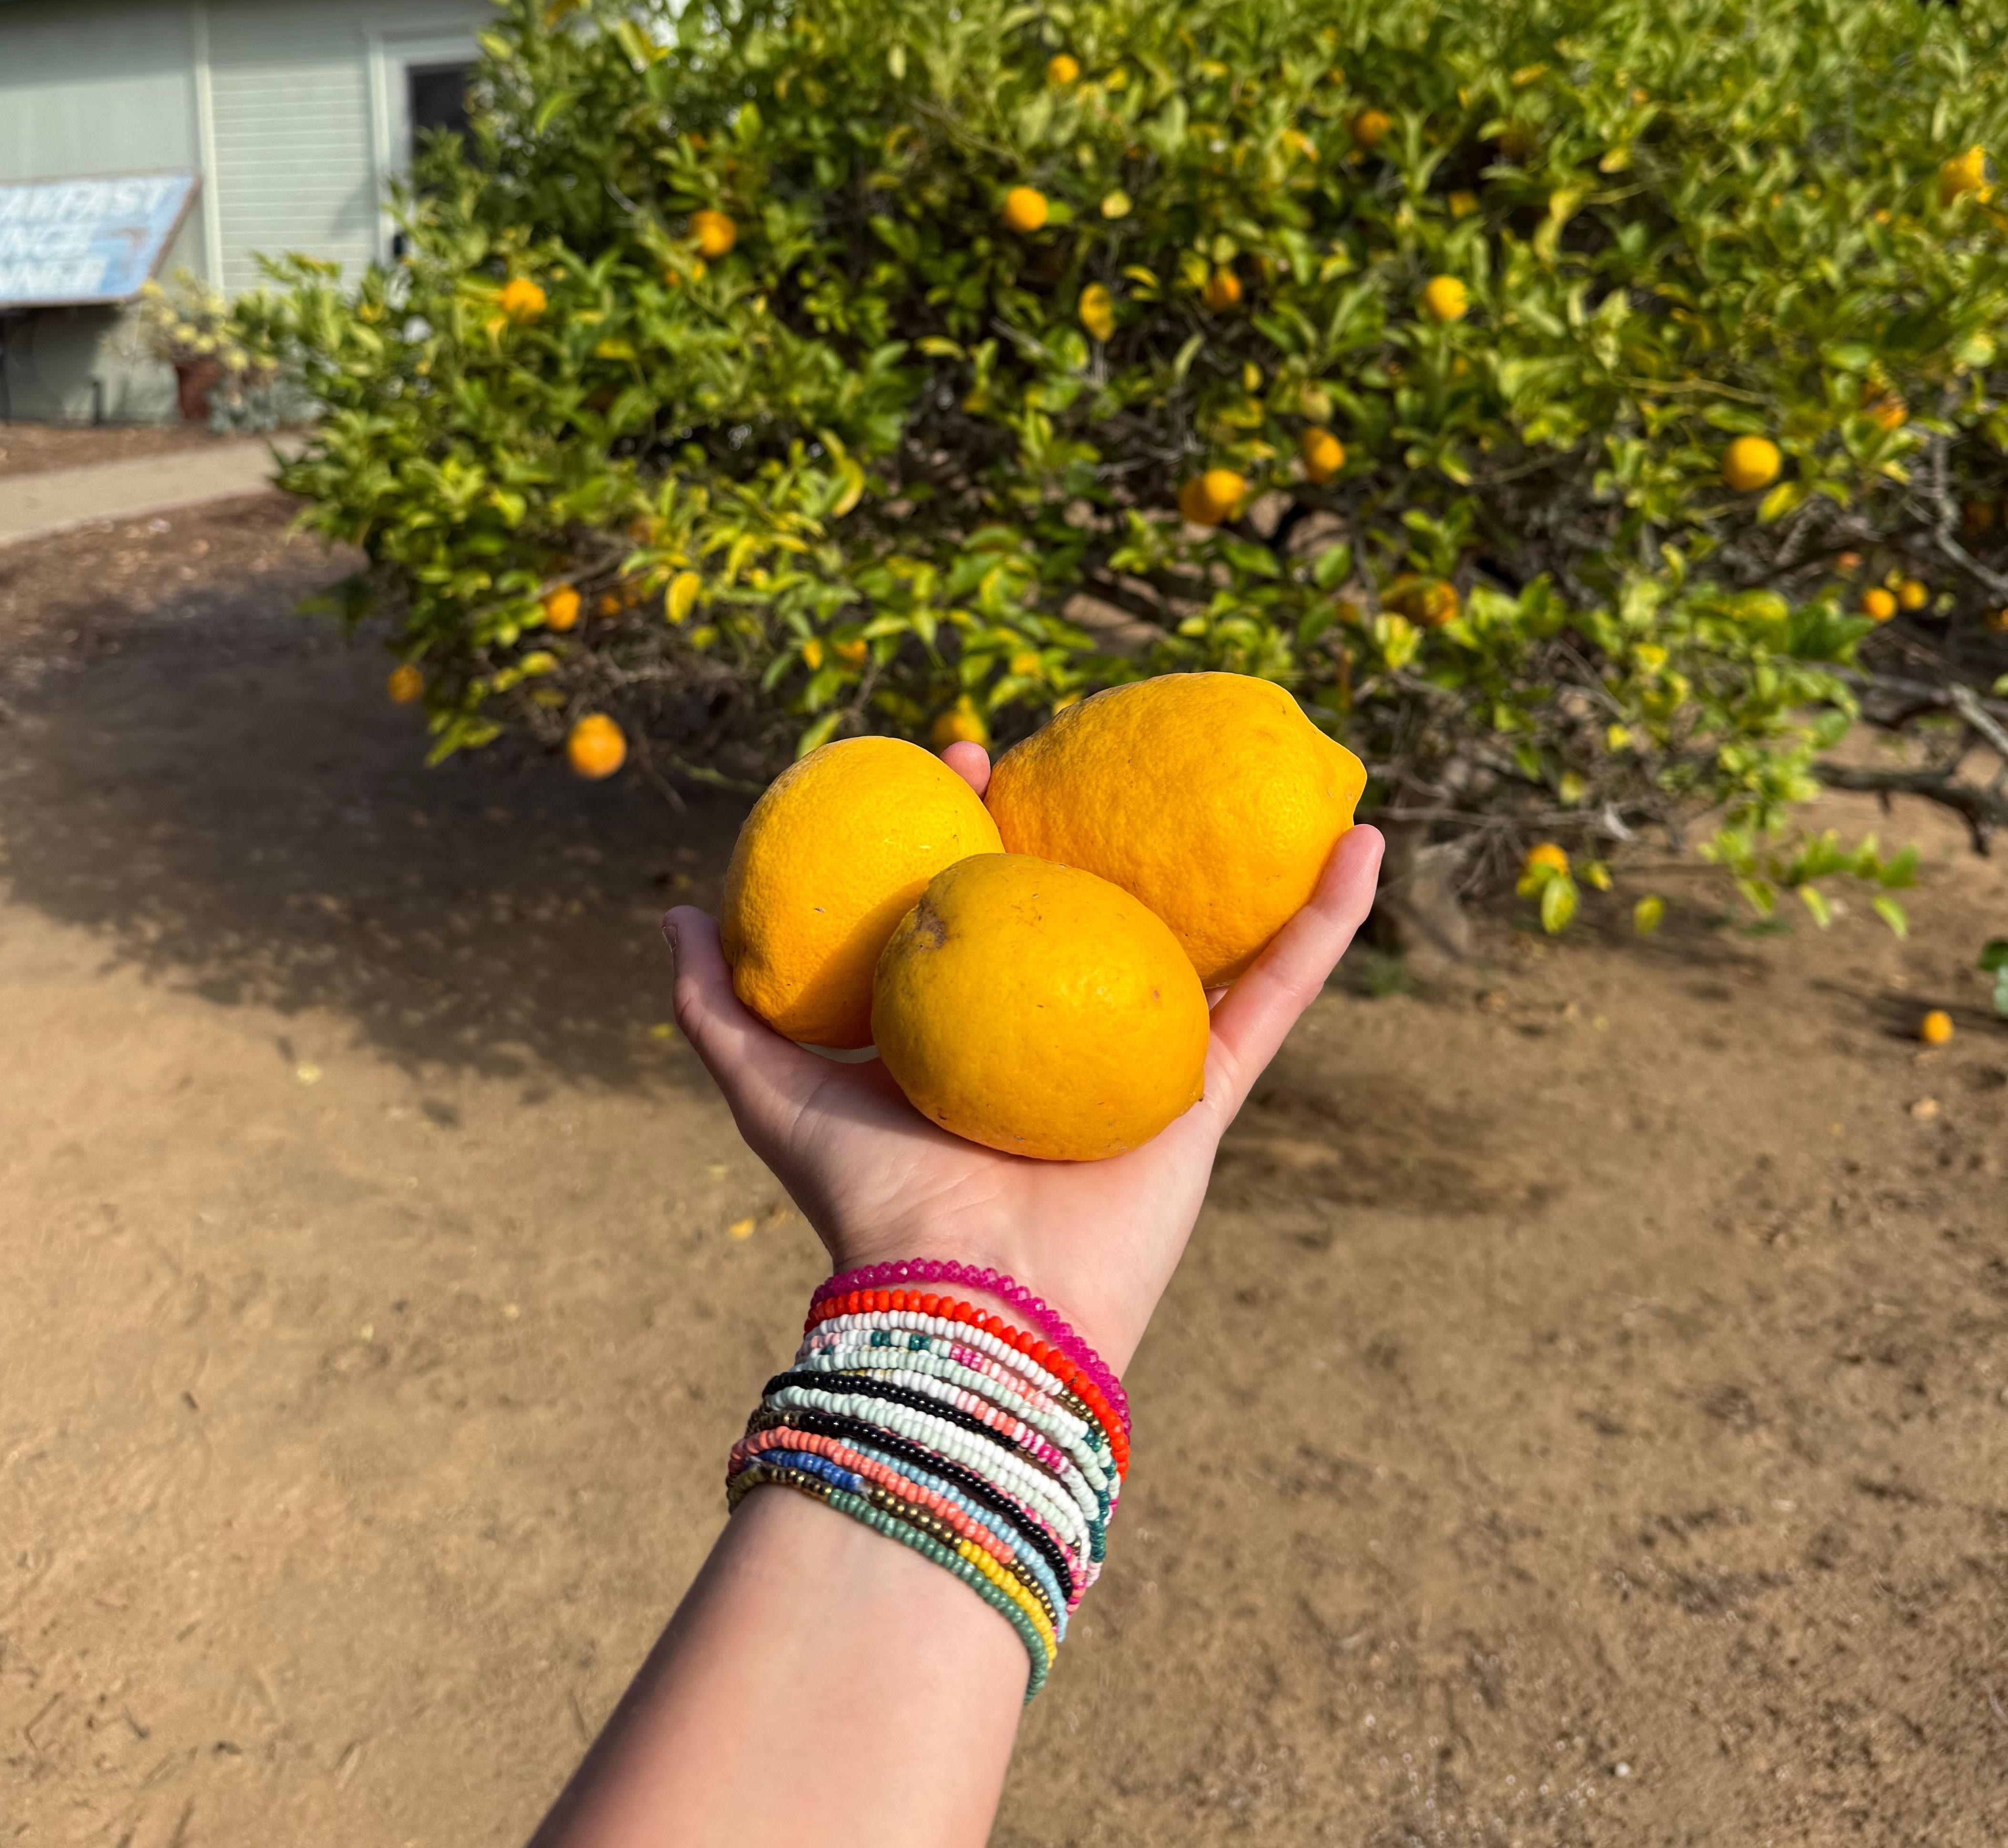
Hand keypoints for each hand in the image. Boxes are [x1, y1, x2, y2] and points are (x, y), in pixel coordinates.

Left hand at [665, 743, 1382, 1379]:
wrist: (963, 1301)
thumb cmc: (867, 1199)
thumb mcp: (770, 1086)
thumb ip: (717, 1008)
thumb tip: (672, 918)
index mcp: (977, 1022)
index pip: (985, 891)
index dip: (977, 814)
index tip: (961, 752)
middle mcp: (1062, 1030)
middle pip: (1100, 897)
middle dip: (1103, 811)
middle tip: (1086, 736)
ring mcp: (1143, 1053)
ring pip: (1212, 933)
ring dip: (1260, 858)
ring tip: (1288, 776)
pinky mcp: (1208, 1089)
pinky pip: (1282, 991)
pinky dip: (1331, 922)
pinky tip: (1366, 848)